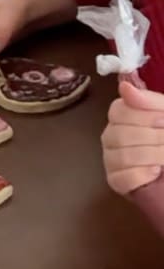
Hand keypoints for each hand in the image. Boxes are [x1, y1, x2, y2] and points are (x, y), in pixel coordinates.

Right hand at [102, 79, 163, 195]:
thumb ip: (149, 101)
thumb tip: (124, 87)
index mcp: (121, 115)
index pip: (118, 111)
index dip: (144, 116)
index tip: (163, 120)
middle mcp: (111, 136)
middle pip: (120, 134)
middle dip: (154, 138)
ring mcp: (111, 159)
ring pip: (124, 156)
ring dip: (154, 155)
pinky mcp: (116, 181)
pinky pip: (125, 177)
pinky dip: (145, 174)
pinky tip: (156, 171)